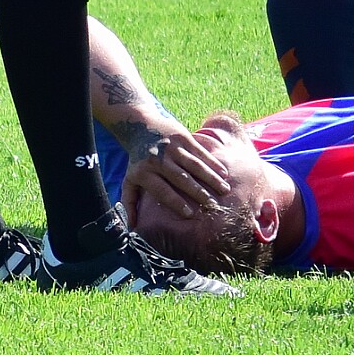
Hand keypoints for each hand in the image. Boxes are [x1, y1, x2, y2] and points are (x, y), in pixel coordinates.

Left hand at [118, 123, 232, 220]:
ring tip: (224, 189)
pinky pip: (200, 152)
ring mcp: (172, 148)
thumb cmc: (137, 161)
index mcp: (145, 173)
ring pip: (194, 165)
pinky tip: (224, 173)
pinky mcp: (183, 138)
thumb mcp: (129, 180)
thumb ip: (130, 203)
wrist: (141, 127)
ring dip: (210, 177)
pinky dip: (213, 162)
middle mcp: (159, 160)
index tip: (190, 214)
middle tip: (212, 205)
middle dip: (198, 192)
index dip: (176, 202)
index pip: (163, 190)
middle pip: (181, 178)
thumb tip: (132, 228)